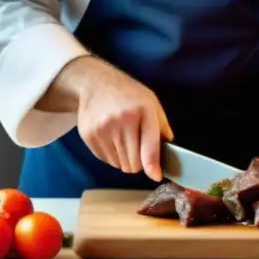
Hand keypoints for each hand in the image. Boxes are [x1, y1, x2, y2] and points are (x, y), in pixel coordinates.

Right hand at [75, 59, 173, 180]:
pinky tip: (111, 138)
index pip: (149, 147)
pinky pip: (106, 161)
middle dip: (139, 162)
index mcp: (142, 111)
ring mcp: (103, 129)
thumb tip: (169, 152)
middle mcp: (122, 120)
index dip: (152, 166)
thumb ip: (162, 127)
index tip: (156, 176)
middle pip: (134, 163)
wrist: (95, 83)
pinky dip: (112, 155)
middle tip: (138, 148)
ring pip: (120, 165)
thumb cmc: (128, 94)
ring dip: (125, 159)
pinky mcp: (89, 136)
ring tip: (123, 139)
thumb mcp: (151, 102)